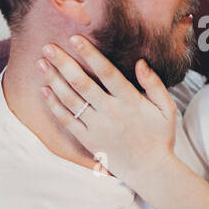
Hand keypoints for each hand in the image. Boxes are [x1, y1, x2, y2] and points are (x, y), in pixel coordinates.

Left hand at [38, 36, 176, 183]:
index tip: (75, 38)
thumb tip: (141, 62)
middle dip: (63, 62)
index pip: (107, 72)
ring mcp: (97, 127)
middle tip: (48, 46)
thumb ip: (154, 84)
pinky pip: (67, 121)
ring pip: (71, 100)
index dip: (90, 54)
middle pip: (82, 83)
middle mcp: (111, 112)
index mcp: (130, 101)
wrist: (150, 171)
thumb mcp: (167, 109)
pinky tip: (44, 90)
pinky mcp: (88, 140)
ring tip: (41, 63)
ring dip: (54, 80)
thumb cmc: (160, 137)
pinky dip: (54, 106)